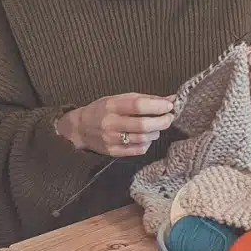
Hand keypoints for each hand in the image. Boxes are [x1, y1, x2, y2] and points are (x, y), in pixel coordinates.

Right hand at [56, 93, 175, 156]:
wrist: (80, 129)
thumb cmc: (103, 110)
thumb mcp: (119, 99)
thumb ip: (144, 99)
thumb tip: (170, 99)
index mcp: (111, 105)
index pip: (138, 105)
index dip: (158, 106)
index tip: (169, 105)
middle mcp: (110, 123)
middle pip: (143, 125)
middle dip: (162, 121)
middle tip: (169, 118)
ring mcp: (111, 140)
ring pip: (143, 139)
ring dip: (156, 132)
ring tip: (156, 127)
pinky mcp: (113, 152)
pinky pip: (138, 150)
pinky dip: (147, 143)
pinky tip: (145, 137)